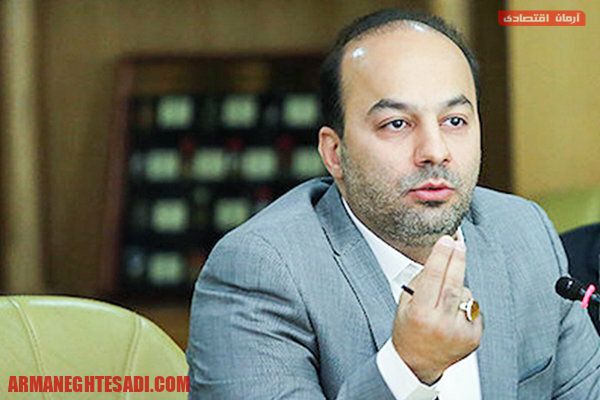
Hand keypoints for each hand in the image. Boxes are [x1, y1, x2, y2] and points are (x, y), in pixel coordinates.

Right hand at [392, 235, 482, 383]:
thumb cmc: (408, 330)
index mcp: (421, 314)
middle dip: (457, 259)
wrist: (418, 363)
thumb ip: (420, 283)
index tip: (446, 239)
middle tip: (458, 242)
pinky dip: (465, 305)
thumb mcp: (405, 305)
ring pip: (465, 295)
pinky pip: (473, 309)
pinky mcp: (473, 337)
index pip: (434, 277)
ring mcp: (459, 332)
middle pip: (454, 283)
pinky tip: (453, 314)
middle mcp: (441, 323)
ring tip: (444, 300)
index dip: (441, 255)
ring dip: (458, 288)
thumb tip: (439, 257)